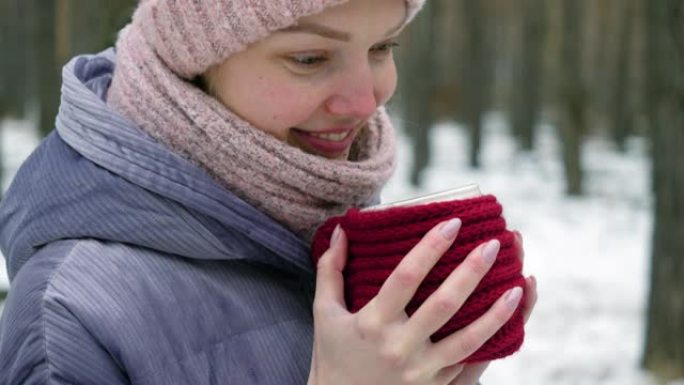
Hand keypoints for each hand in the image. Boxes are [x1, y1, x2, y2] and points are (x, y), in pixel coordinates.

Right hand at [308, 219, 525, 384]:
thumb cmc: (332, 353)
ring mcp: (420, 370)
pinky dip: (491, 339)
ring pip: (468, 339)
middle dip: (472, 271)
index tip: (453, 223)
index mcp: (372, 323)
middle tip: (494, 244)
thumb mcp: (325, 312)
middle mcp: (399, 347)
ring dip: (497, 312)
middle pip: (444, 304)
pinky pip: (469, 362)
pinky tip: (509, 320)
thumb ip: (331, 270)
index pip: (405, 278)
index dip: (430, 248)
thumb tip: (342, 229)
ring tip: (521, 285)